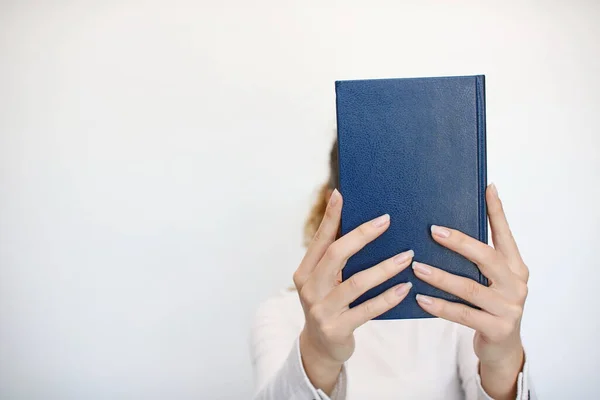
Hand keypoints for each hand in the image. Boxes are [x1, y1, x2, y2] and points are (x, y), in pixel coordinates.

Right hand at [293, 189, 413, 394]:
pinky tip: (405, 287)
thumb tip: (358, 223)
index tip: (341, 194)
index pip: (319, 239)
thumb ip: (335, 258)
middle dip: (362, 235)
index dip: (330, 217)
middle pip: (336, 255)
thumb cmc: (329, 305)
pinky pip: (367, 309)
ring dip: (384, 267)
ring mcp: (321, 310)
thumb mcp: (324, 282)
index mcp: (305, 271)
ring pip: (356, 282)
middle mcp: (309, 288)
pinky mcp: (337, 329)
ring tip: (406, 256)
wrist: (320, 349)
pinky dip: (388, 297)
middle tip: (386, 220)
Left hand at [412, 183, 527, 399]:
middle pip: (486, 257)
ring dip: (441, 276)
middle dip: (459, 242)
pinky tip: (420, 298)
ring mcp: (509, 308)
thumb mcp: (490, 280)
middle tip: (432, 231)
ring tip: (417, 266)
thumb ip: (478, 258)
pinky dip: (440, 305)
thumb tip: (446, 228)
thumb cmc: (490, 306)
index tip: (487, 188)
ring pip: (470, 288)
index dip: (497, 211)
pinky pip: (463, 314)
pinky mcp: (497, 328)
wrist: (503, 349)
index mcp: (515, 266)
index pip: (505, 234)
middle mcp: (516, 284)